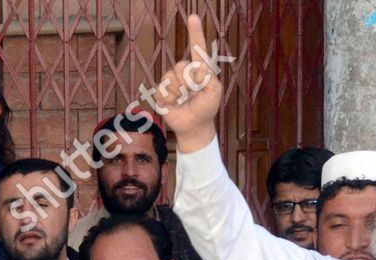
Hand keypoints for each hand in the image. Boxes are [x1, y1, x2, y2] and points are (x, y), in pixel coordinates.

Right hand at [154, 14, 223, 153]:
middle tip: (193, 93)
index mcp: (198, 69)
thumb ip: (208, 77)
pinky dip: (169, 98)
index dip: (195, 32)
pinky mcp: (161, 93)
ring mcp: (171, 82)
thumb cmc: (206, 108)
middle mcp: (184, 72)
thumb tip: (196, 69)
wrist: (194, 126)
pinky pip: (161, 89)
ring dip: (178, 91)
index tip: (193, 17)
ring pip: (170, 77)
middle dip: (188, 82)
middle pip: (181, 66)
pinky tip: (174, 104)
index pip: (196, 48)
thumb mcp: (214, 91)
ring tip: (183, 100)